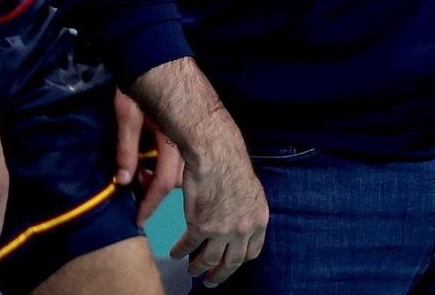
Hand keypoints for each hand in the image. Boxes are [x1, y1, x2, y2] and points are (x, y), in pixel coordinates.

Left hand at [113, 89, 183, 225]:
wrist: (157, 56)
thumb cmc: (138, 82)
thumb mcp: (127, 113)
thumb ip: (126, 148)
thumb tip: (122, 181)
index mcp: (173, 140)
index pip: (163, 183)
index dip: (150, 203)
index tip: (139, 220)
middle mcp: (187, 141)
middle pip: (178, 183)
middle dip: (157, 197)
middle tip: (140, 203)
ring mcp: (192, 136)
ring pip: (184, 173)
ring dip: (163, 181)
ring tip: (143, 178)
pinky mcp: (191, 131)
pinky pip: (187, 161)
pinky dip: (171, 169)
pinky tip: (154, 165)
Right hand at [170, 133, 268, 287]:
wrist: (215, 153)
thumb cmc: (230, 161)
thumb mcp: (251, 189)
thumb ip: (246, 208)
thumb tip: (238, 216)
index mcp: (259, 220)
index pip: (252, 251)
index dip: (240, 259)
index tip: (231, 262)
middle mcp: (243, 230)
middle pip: (233, 262)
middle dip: (221, 274)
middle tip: (211, 281)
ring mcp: (222, 231)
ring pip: (210, 259)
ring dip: (199, 268)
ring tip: (192, 271)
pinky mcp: (200, 226)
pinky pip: (189, 246)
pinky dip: (181, 251)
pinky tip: (176, 253)